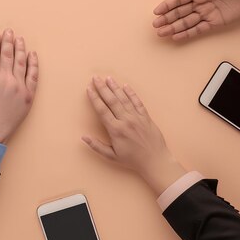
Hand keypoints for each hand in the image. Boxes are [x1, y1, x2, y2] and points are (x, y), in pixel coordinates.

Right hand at [0, 29, 38, 143]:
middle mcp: (5, 78)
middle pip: (7, 54)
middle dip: (7, 41)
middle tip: (9, 32)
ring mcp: (19, 86)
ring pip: (21, 61)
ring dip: (20, 48)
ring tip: (20, 39)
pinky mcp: (28, 94)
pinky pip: (33, 75)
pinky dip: (33, 64)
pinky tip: (32, 55)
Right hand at [82, 77, 185, 194]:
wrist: (156, 161)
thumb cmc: (133, 160)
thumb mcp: (112, 156)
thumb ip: (97, 146)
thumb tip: (84, 137)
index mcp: (116, 130)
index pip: (102, 110)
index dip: (94, 98)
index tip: (89, 89)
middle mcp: (126, 121)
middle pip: (112, 100)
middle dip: (102, 88)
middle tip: (96, 78)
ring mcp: (137, 118)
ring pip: (124, 99)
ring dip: (115, 87)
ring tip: (108, 78)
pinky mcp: (146, 117)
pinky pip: (138, 102)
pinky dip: (131, 93)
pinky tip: (125, 86)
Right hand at [152, 0, 239, 40]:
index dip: (167, 5)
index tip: (157, 11)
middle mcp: (199, 2)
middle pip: (179, 12)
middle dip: (166, 19)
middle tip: (156, 25)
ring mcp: (206, 12)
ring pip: (186, 22)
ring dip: (173, 28)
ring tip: (162, 33)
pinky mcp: (215, 21)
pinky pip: (198, 29)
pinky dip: (187, 33)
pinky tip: (176, 37)